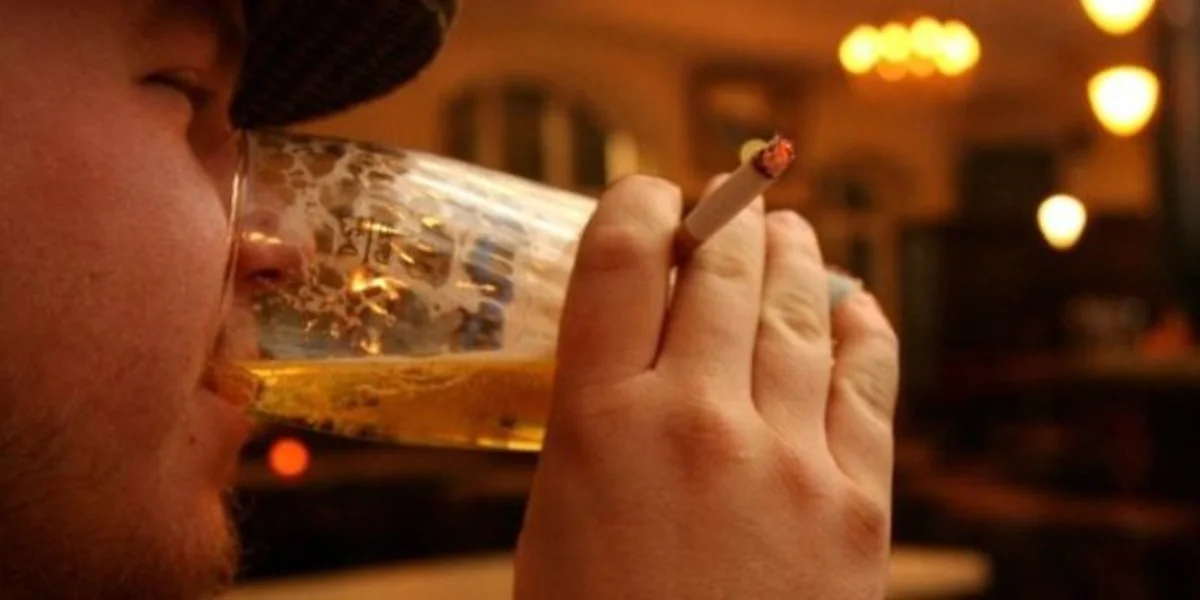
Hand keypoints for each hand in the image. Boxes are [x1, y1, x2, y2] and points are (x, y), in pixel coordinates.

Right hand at [515, 175, 899, 598]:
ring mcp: (785, 455)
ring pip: (796, 312)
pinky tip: (855, 304)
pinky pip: (868, 384)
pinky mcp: (855, 501)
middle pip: (718, 272)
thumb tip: (629, 354)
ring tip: (787, 231)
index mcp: (597, 423)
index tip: (648, 195)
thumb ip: (593, 425)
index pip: (617, 262)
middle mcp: (693, 417)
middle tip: (728, 199)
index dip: (636, 205)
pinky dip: (863, 329)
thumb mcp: (557, 523)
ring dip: (791, 257)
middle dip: (723, 220)